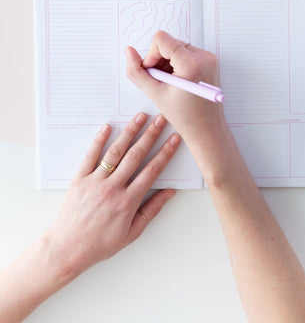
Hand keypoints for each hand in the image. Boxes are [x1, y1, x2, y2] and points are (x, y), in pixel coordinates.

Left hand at [45, 113, 179, 279]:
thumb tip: (170, 192)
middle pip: (136, 156)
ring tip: (140, 117)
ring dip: (130, 132)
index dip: (165, 153)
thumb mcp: (132, 232)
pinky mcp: (79, 179)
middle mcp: (113, 188)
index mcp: (128, 202)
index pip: (152, 171)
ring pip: (116, 152)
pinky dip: (99, 140)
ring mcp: (95, 182)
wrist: (67, 249)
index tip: (174, 139)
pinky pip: (90, 156)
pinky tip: (108, 127)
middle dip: (151, 135)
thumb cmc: (100, 244)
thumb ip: (152, 210)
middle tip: (161, 119)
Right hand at [125, 31, 225, 140]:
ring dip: (167, 62)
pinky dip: (177, 63)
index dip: (151, 55)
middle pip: (169, 42)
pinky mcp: (210, 60)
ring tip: (170, 83)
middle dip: (159, 60)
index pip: (162, 39)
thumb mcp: (155, 93)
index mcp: (191, 63)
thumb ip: (137, 72)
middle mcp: (204, 56)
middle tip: (161, 81)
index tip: (153, 72)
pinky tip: (177, 81)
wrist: (207, 130)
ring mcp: (209, 58)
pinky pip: (186, 52)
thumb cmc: (185, 117)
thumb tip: (128, 51)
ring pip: (177, 47)